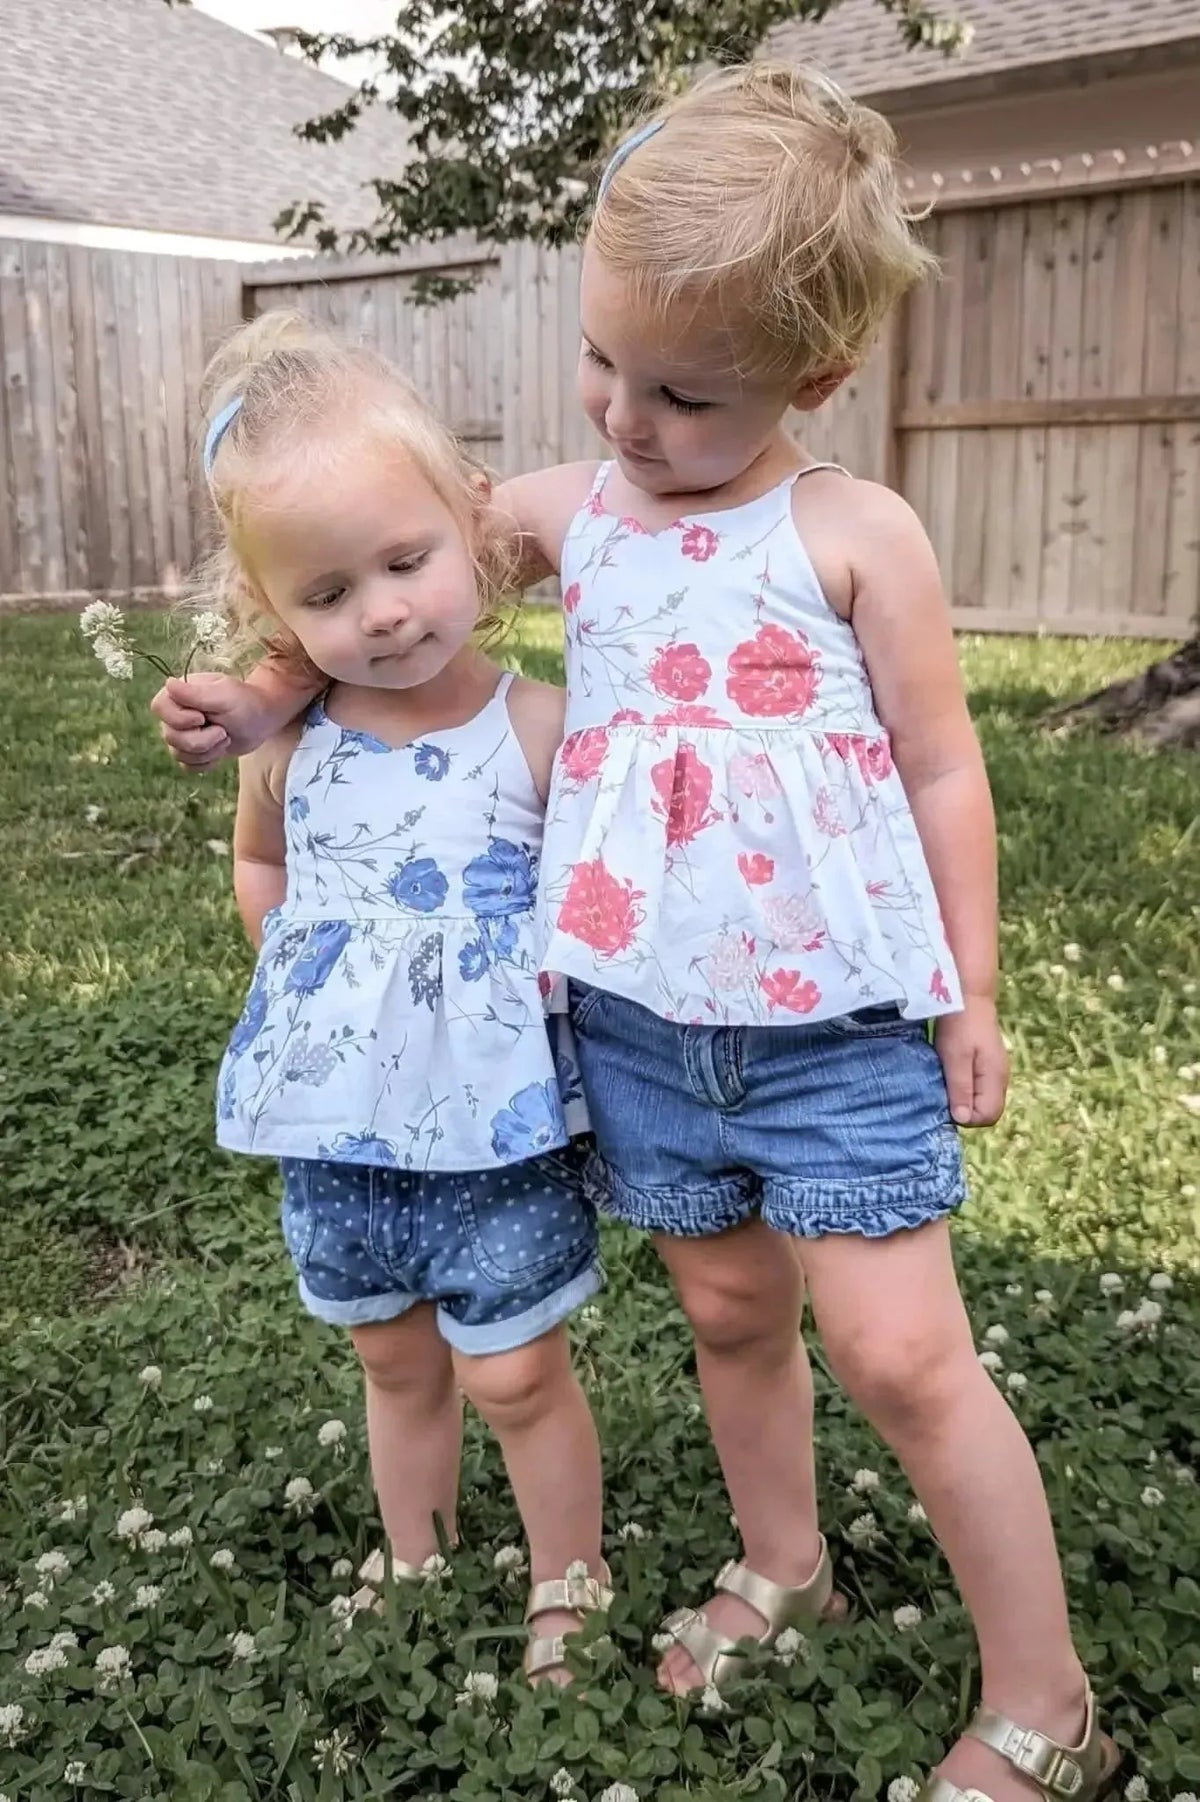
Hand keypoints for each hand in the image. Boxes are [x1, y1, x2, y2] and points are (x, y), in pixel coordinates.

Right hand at [150, 673, 273, 769]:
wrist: (262, 720)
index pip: (159, 708)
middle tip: (224, 731)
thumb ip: (195, 694)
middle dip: (201, 740)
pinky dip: (206, 763)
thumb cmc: (246, 703)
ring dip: (208, 751)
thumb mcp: (224, 696)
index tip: (202, 718)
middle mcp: (176, 713)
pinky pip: (187, 766)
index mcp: (179, 693)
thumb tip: (168, 683)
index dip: (180, 719)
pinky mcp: (191, 751)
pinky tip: (220, 751)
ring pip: (179, 754)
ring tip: (225, 738)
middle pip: (171, 736)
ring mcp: (182, 733)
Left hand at [934, 995, 1007, 1126]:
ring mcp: (996, 1070)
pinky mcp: (988, 1063)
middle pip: (986, 1110)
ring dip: (962, 1096)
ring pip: (982, 1098)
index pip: (987, 1116)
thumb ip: (961, 1088)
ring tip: (944, 1079)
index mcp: (995, 1078)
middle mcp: (1000, 1078)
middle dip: (964, 1108)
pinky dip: (964, 1085)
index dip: (965, 1116)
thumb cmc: (959, 1025)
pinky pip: (978, 1086)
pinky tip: (950, 1072)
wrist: (968, 994)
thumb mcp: (955, 1057)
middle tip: (943, 1089)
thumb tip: (962, 1119)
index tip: (945, 1099)